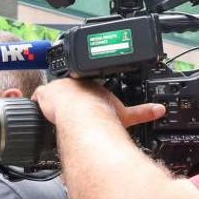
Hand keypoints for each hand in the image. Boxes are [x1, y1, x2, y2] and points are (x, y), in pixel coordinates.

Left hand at [31, 77, 165, 129]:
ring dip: (52, 98)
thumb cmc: (104, 114)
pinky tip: (38, 107)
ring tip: (50, 108)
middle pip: (69, 87)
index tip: (83, 100)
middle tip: (64, 106)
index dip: (84, 93)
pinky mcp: (46, 93)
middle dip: (67, 94)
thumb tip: (160, 111)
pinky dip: (37, 101)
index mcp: (94, 85)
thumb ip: (143, 112)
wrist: (85, 115)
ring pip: (53, 90)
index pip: (87, 86)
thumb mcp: (125, 114)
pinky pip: (38, 95)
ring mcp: (60, 87)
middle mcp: (77, 83)